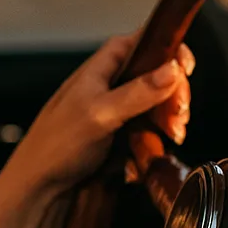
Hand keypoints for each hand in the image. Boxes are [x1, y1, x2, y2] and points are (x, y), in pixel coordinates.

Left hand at [0, 31, 194, 201]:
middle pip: (157, 75)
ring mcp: (115, 110)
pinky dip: (158, 139)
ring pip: (157, 104)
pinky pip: (149, 131)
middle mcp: (108, 84)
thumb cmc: (57, 144)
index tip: (186, 68)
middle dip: (175, 94)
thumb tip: (173, 68)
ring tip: (172, 136)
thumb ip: (137, 92)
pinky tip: (156, 151)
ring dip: (171, 119)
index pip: (140, 41)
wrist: (40, 185)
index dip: (166, 48)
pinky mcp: (120, 135)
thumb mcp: (99, 114)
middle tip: (179, 118)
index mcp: (99, 69)